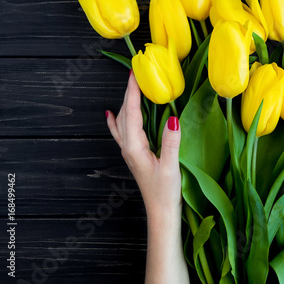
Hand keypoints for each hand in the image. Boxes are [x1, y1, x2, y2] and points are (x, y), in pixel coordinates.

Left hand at [105, 71, 182, 218]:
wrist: (160, 211)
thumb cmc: (165, 192)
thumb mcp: (171, 167)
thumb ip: (171, 142)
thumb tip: (173, 118)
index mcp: (135, 146)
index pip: (132, 112)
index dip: (133, 91)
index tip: (136, 73)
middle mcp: (128, 146)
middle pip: (125, 112)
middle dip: (129, 91)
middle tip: (136, 72)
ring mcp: (129, 150)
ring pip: (123, 119)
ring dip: (126, 101)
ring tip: (131, 86)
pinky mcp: (134, 154)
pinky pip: (121, 131)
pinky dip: (116, 119)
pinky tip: (110, 114)